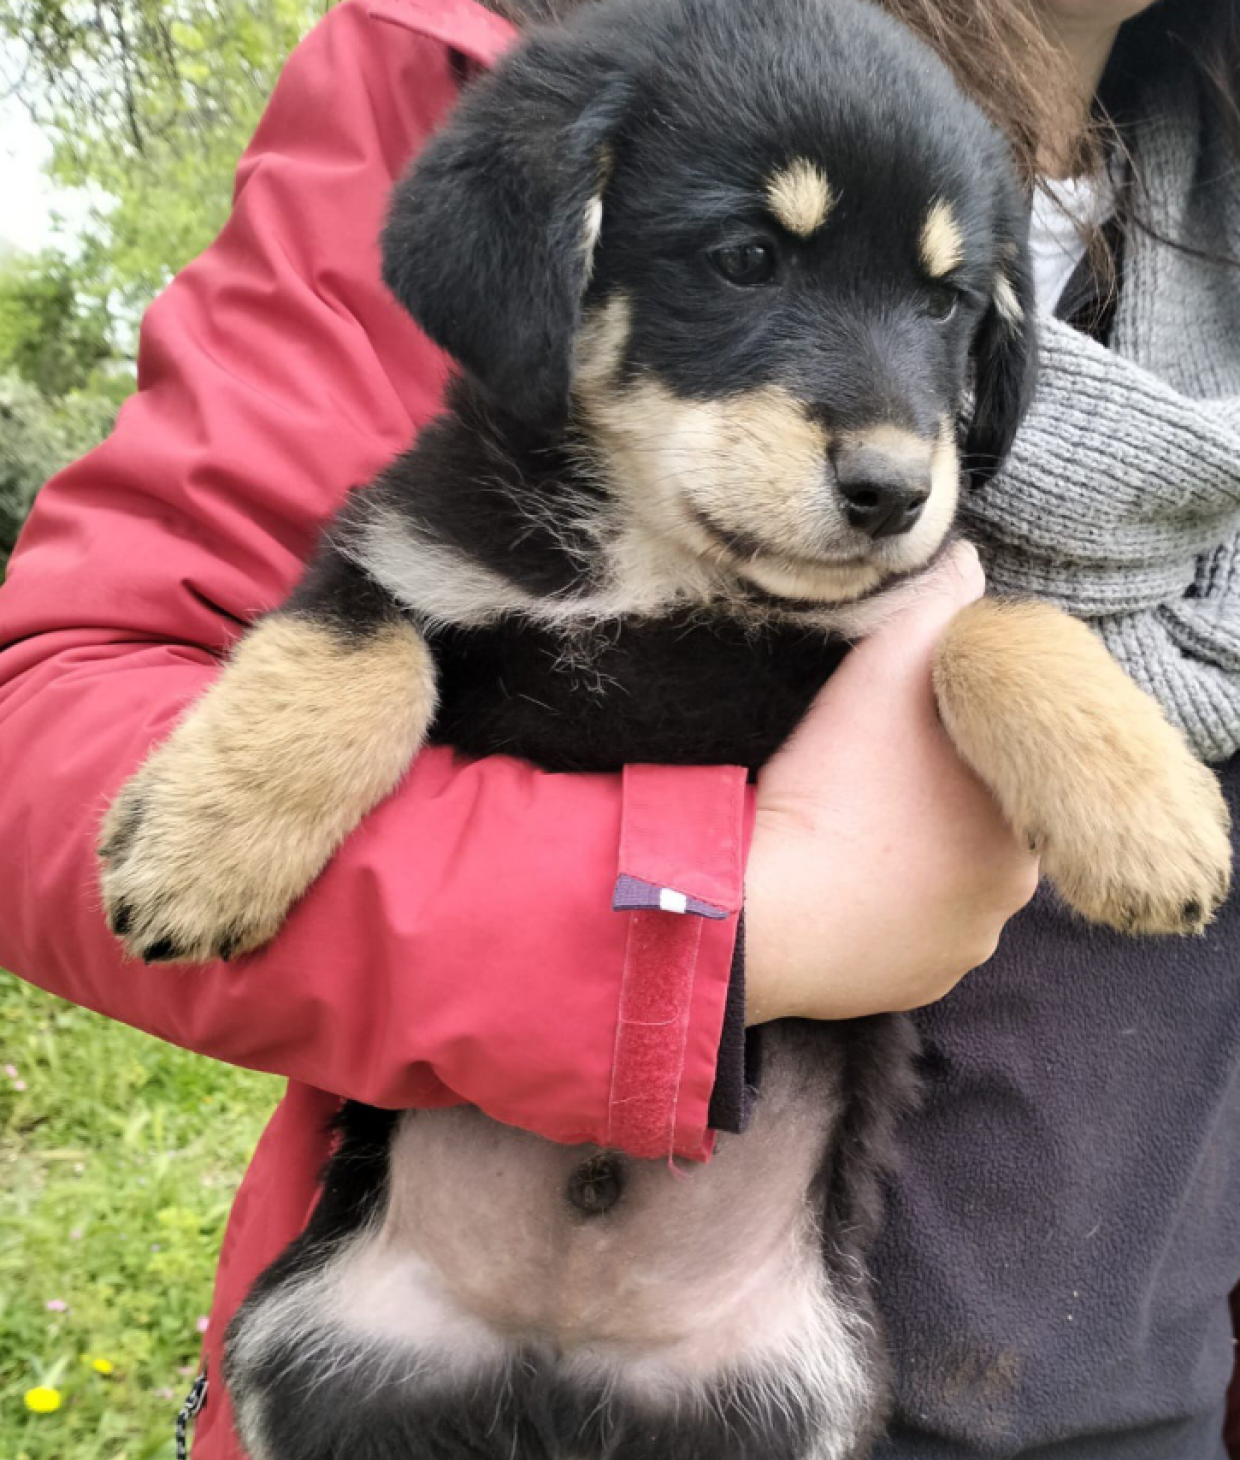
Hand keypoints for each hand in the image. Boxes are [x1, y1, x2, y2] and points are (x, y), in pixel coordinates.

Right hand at [744, 542, 1039, 1023]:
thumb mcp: (882, 676)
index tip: (908, 725)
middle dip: (936, 799)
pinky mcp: (909, 986)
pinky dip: (880, 909)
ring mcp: (957, 951)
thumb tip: (966, 564)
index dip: (959, 737)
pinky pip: (905, 935)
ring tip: (848, 826)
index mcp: (1023, 824)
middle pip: (977, 827)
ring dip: (910, 858)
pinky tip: (840, 880)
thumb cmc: (833, 791)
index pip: (1006, 766)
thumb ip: (933, 610)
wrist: (762, 914)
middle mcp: (1007, 899)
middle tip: (871, 773)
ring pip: (942, 885)